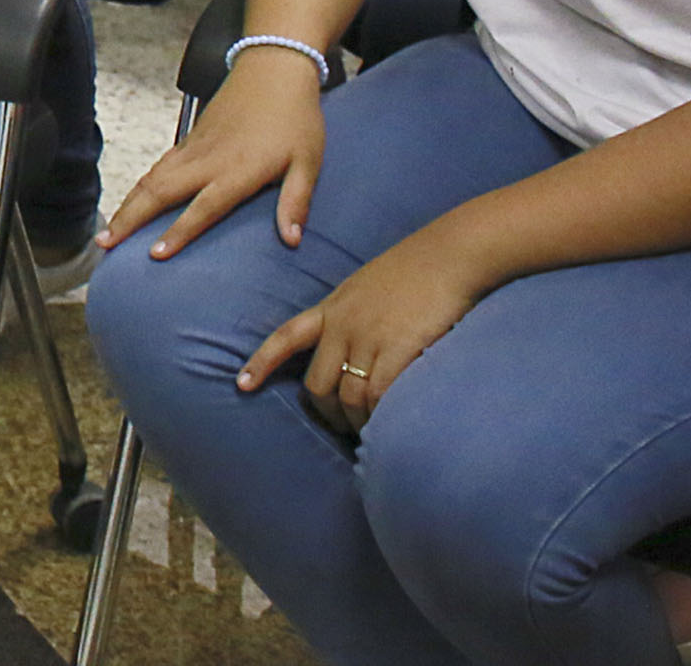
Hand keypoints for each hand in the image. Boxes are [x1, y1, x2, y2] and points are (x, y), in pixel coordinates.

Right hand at [102, 44, 330, 259]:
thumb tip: (292, 240)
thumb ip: (296, 202)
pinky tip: (131, 200)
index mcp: (237, 170)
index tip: (154, 254)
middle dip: (130, 219)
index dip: (178, 232)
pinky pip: (157, 166)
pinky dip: (139, 187)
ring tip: (108, 230)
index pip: (202, 208)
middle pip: (159, 192)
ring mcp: (193, 147)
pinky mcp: (189, 139)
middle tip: (106, 245)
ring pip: (151, 178)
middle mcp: (207, 161)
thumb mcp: (307, 162)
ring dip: (127, 204)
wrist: (272, 70)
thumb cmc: (295, 118)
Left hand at [242, 228, 488, 433]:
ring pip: (348, 396)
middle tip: (343, 428)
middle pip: (318, 383)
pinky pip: (379, 395)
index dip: (262, 363)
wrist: (448, 254)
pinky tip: (387, 426)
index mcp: (332, 308)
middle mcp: (343, 325)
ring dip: (356, 422)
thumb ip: (353, 314)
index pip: (286, 336)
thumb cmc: (415, 270)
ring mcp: (369, 337)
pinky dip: (380, 416)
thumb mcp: (367, 286)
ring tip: (369, 435)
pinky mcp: (398, 348)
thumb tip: (352, 345)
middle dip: (327, 413)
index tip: (242, 385)